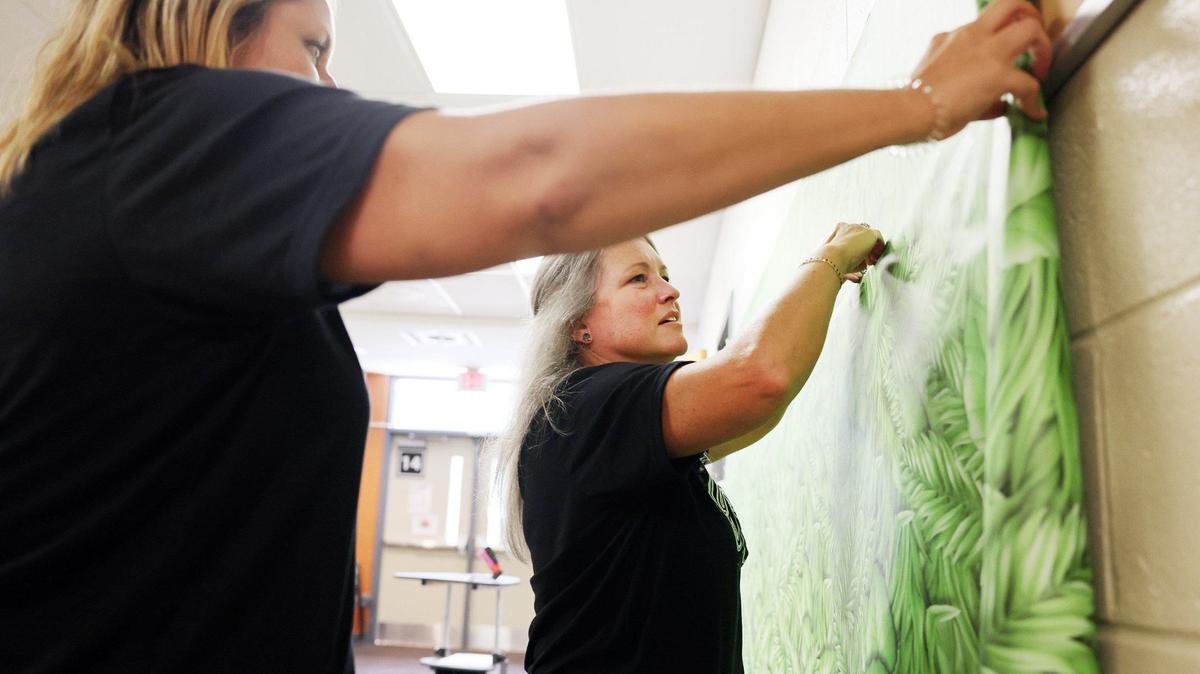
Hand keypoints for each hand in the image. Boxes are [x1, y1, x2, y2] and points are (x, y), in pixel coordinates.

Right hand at [818, 222, 884, 283]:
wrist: (833, 258)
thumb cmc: (831, 261)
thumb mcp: (837, 259)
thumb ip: (848, 261)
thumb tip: (857, 276)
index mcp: (840, 229)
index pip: (852, 236)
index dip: (856, 247)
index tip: (858, 258)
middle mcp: (850, 226)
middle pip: (862, 236)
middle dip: (865, 248)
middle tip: (867, 261)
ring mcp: (860, 229)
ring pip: (870, 237)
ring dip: (872, 249)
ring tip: (871, 262)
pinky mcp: (869, 233)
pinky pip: (879, 239)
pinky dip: (879, 249)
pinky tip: (875, 259)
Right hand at [910, 0, 1051, 139]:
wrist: (909, 110)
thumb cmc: (915, 100)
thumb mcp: (935, 77)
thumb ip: (963, 77)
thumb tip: (993, 100)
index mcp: (954, 36)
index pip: (986, 21)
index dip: (1004, 31)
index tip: (1009, 48)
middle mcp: (972, 36)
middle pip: (1013, 4)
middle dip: (1031, 19)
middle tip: (1034, 43)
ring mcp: (987, 52)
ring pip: (1030, 28)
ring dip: (1043, 50)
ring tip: (1041, 72)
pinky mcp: (997, 75)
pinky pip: (1029, 83)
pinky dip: (1034, 100)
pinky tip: (1034, 112)